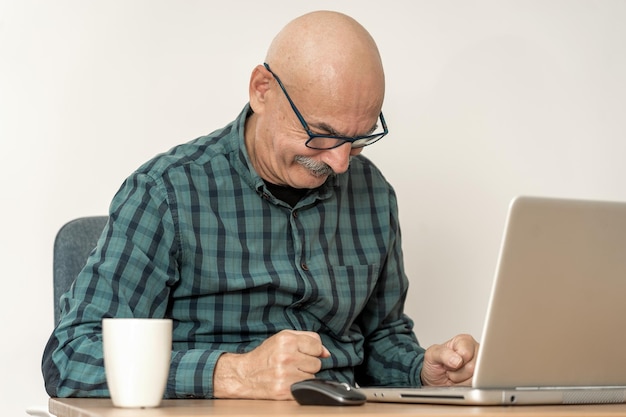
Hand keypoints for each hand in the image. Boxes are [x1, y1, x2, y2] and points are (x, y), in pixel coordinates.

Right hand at [213, 330, 330, 399]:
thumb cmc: (266, 356)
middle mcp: (287, 356)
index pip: (317, 345)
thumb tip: (327, 352)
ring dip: (303, 376)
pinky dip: (299, 386)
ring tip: (288, 373)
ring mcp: (286, 374)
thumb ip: (308, 338)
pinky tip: (287, 382)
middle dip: (307, 364)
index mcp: (286, 340)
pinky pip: (306, 388)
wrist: (244, 375)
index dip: (311, 350)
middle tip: (291, 364)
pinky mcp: (285, 390)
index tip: (301, 353)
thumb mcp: (283, 338)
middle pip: (317, 363)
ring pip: (312, 376)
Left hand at [421, 334, 478, 385]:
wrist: (434, 380)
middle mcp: (475, 351)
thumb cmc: (434, 364)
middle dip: (457, 373)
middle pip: (473, 367)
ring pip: (475, 379)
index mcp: (464, 341)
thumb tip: (458, 360)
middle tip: (450, 370)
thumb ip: (443, 354)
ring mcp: (480, 366)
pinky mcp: (481, 379)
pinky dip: (464, 387)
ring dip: (461, 381)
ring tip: (454, 375)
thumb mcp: (432, 355)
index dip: (455, 361)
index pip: (465, 353)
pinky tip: (459, 382)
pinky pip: (475, 386)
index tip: (448, 361)